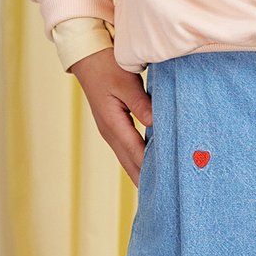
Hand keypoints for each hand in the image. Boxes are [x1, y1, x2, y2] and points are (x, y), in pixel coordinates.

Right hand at [71, 46, 152, 185]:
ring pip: (128, 159)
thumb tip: (155, 125)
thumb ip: (142, 105)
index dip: (152, 169)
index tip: (168, 182)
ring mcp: (109, 131)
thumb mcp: (127, 83)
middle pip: (130, 163)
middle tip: (164, 198)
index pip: (137, 153)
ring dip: (142, 173)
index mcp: (113, 124)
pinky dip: (138, 160)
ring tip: (158, 190)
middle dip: (146, 180)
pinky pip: (127, 149)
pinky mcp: (113, 126)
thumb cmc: (108, 67)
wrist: (88, 57)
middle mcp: (110, 132)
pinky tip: (148, 167)